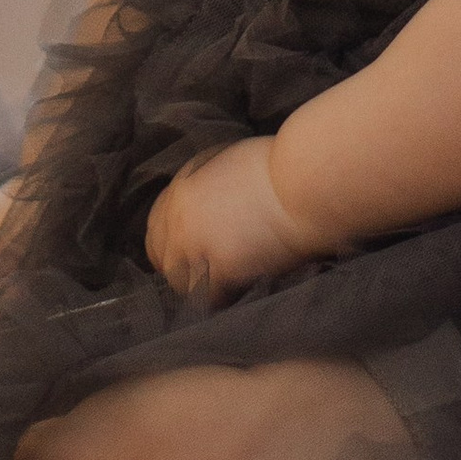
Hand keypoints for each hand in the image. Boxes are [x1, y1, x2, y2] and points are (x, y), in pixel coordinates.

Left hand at [145, 137, 319, 297]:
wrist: (305, 183)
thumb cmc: (283, 166)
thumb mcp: (232, 160)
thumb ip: (212, 183)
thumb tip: (216, 200)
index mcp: (183, 185)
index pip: (156, 222)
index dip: (169, 239)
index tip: (184, 250)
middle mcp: (180, 214)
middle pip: (159, 252)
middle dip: (176, 264)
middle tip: (198, 276)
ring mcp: (196, 242)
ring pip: (178, 279)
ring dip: (196, 285)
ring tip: (218, 289)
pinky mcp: (220, 267)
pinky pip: (207, 296)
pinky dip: (220, 299)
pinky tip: (234, 296)